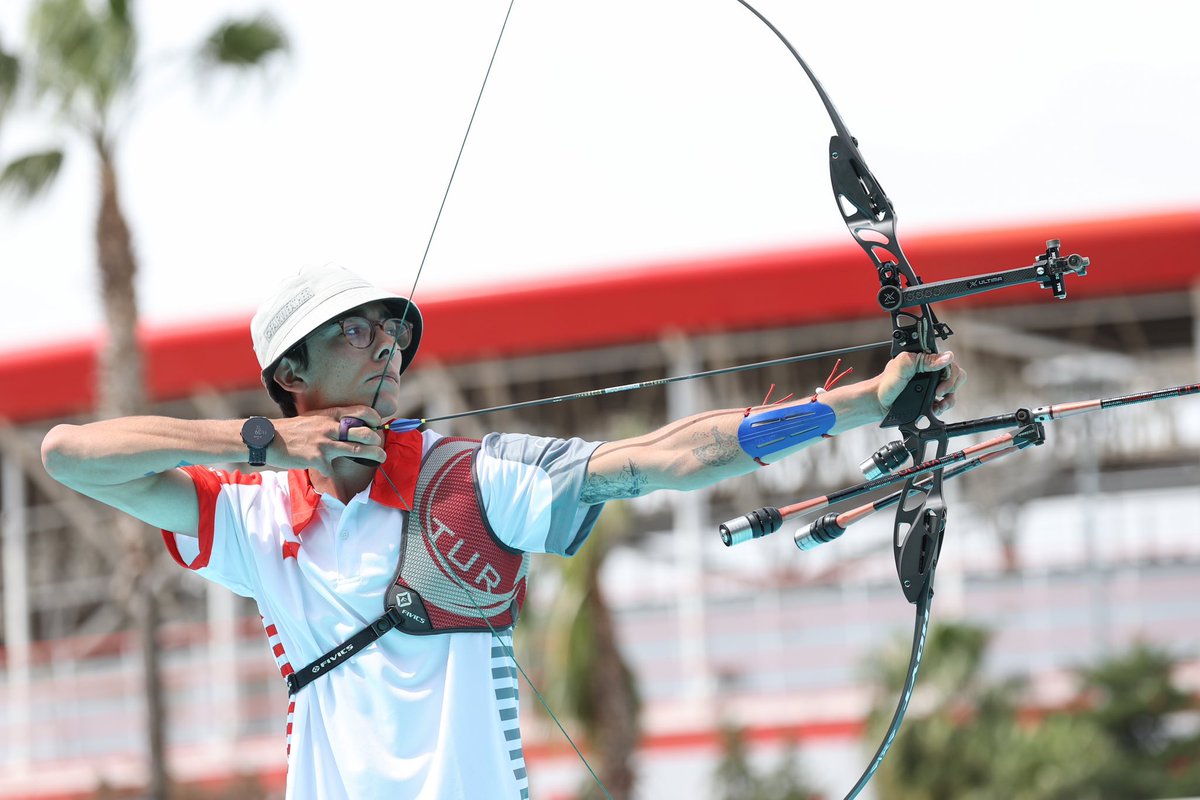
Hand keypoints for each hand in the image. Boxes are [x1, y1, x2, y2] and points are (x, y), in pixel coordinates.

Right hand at [270, 405, 386, 472]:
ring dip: (374, 455)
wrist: (268, 438)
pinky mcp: (317, 459)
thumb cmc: (293, 430)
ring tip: (381, 458)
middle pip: (364, 432)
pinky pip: (333, 469)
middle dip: (377, 440)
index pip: (361, 411)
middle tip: (380, 446)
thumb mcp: (314, 418)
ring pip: (357, 450)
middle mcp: (330, 427)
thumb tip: (351, 427)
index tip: (378, 426)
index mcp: (330, 414)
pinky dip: (334, 473)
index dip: (375, 418)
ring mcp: (324, 443)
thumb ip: (332, 421)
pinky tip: (332, 473)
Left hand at [876, 351, 965, 417]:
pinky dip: (943, 407)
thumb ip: (923, 359)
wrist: (878, 403)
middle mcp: (930, 372)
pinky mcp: (930, 399)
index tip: (940, 383)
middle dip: (951, 386)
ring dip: (949, 399)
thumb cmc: (886, 383)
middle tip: (938, 393)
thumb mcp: (903, 366)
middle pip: (955, 375)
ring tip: (939, 405)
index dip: (949, 373)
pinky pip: (946, 402)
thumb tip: (947, 357)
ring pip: (952, 390)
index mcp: (925, 360)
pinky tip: (935, 409)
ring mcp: (931, 386)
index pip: (949, 361)